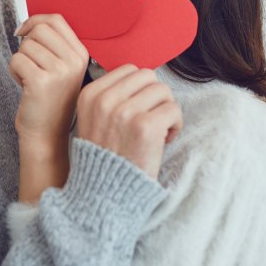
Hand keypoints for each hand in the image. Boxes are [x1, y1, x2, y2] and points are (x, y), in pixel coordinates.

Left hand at [9, 14, 88, 145]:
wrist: (47, 134)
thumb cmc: (50, 100)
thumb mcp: (62, 69)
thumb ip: (53, 45)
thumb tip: (29, 23)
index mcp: (81, 54)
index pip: (56, 20)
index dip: (35, 21)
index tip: (24, 32)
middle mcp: (74, 61)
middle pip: (39, 29)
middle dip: (26, 44)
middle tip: (30, 64)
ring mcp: (59, 71)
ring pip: (26, 45)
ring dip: (20, 60)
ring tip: (29, 78)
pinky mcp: (41, 81)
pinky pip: (16, 60)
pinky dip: (14, 71)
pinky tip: (24, 86)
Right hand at [75, 64, 182, 179]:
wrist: (105, 195)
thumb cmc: (105, 158)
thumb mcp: (93, 120)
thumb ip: (111, 96)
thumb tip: (142, 77)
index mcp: (90, 95)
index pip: (128, 70)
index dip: (139, 89)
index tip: (138, 110)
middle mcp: (104, 100)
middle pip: (147, 76)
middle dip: (155, 96)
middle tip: (152, 119)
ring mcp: (124, 112)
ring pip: (162, 90)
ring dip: (166, 110)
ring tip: (158, 131)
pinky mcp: (144, 126)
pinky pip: (173, 109)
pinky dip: (175, 124)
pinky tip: (165, 140)